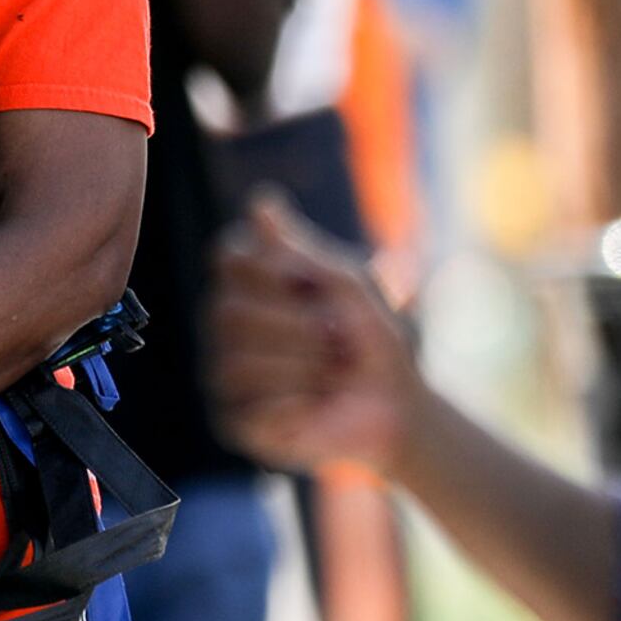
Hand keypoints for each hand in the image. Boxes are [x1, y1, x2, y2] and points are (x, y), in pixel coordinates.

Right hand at [210, 191, 421, 474]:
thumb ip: (307, 251)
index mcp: (251, 281)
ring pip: (235, 363)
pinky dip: (296, 405)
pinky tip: (316, 404)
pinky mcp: (233, 418)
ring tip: (331, 374)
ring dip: (301, 369)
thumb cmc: (373, 339)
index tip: (317, 289)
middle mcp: (228, 322)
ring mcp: (224, 370)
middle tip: (338, 339)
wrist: (396, 408)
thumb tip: (261, 202)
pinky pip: (247, 408)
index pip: (229, 257)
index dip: (276, 274)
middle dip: (296, 329)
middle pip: (227, 312)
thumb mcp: (355, 289)